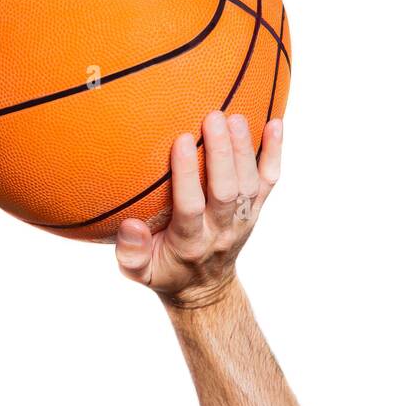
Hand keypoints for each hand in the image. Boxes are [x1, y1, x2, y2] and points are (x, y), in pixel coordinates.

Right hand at [115, 110, 281, 308]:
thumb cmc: (165, 271)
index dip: (187, 175)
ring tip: (236, 116)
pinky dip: (274, 153)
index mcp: (189, 242)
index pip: (190, 206)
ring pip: (249, 184)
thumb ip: (131, 254)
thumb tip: (130, 226)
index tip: (180, 140)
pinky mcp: (254, 209)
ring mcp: (242, 219)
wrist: (205, 290)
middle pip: (226, 190)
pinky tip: (275, 123)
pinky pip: (269, 181)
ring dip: (245, 149)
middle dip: (222, 153)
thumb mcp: (139, 272)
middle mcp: (221, 229)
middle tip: (213, 117)